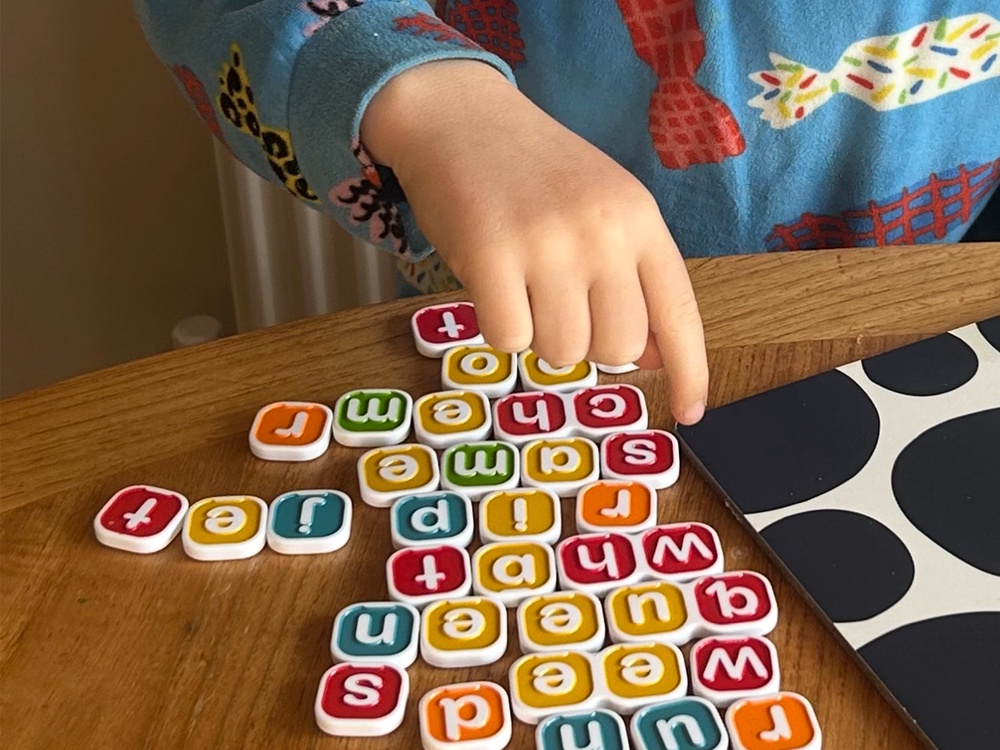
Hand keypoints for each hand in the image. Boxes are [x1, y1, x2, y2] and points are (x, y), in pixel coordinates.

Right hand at [362, 61, 707, 423]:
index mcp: (640, 220)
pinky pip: (508, 340)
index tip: (691, 412)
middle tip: (559, 305)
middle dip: (588, 344)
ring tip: (523, 287)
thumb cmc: (534, 172)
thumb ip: (630, 277)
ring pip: (562, 351)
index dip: (689, 370)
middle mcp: (603, 233)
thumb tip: (648, 356)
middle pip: (617, 347)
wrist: (461, 117)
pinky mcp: (490, 256)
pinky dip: (499, 328)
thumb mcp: (602, 209)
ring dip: (540, 336)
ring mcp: (547, 244)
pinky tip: (493, 286)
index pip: (678, 312)